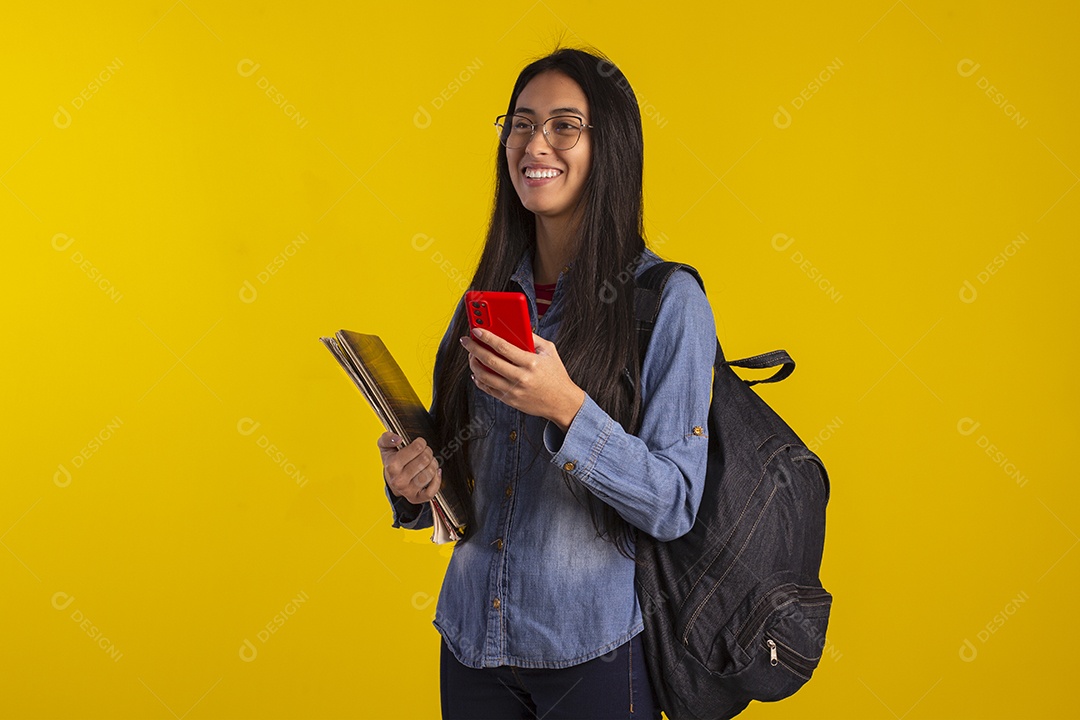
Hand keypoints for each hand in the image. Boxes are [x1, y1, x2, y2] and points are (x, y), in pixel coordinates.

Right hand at [377, 431, 440, 503]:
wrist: (391, 480)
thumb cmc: (391, 462)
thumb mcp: (385, 447)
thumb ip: (387, 438)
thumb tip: (398, 439)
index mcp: (392, 466)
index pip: (417, 447)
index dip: (421, 442)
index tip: (419, 444)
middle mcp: (399, 480)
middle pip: (426, 459)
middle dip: (427, 452)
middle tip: (424, 453)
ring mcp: (408, 491)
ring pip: (430, 472)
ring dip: (433, 464)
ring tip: (427, 462)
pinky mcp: (416, 498)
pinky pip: (432, 491)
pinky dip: (437, 480)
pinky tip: (435, 473)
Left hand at [461, 327, 585, 431]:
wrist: (562, 402)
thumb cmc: (556, 374)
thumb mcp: (549, 351)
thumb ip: (533, 338)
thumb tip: (514, 326)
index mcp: (531, 363)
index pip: (503, 347)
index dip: (487, 337)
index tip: (476, 330)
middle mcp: (521, 377)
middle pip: (489, 361)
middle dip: (474, 348)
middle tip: (466, 341)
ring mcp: (513, 391)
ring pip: (484, 376)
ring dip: (473, 364)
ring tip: (472, 355)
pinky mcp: (509, 400)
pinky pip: (488, 389)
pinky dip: (479, 380)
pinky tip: (477, 372)